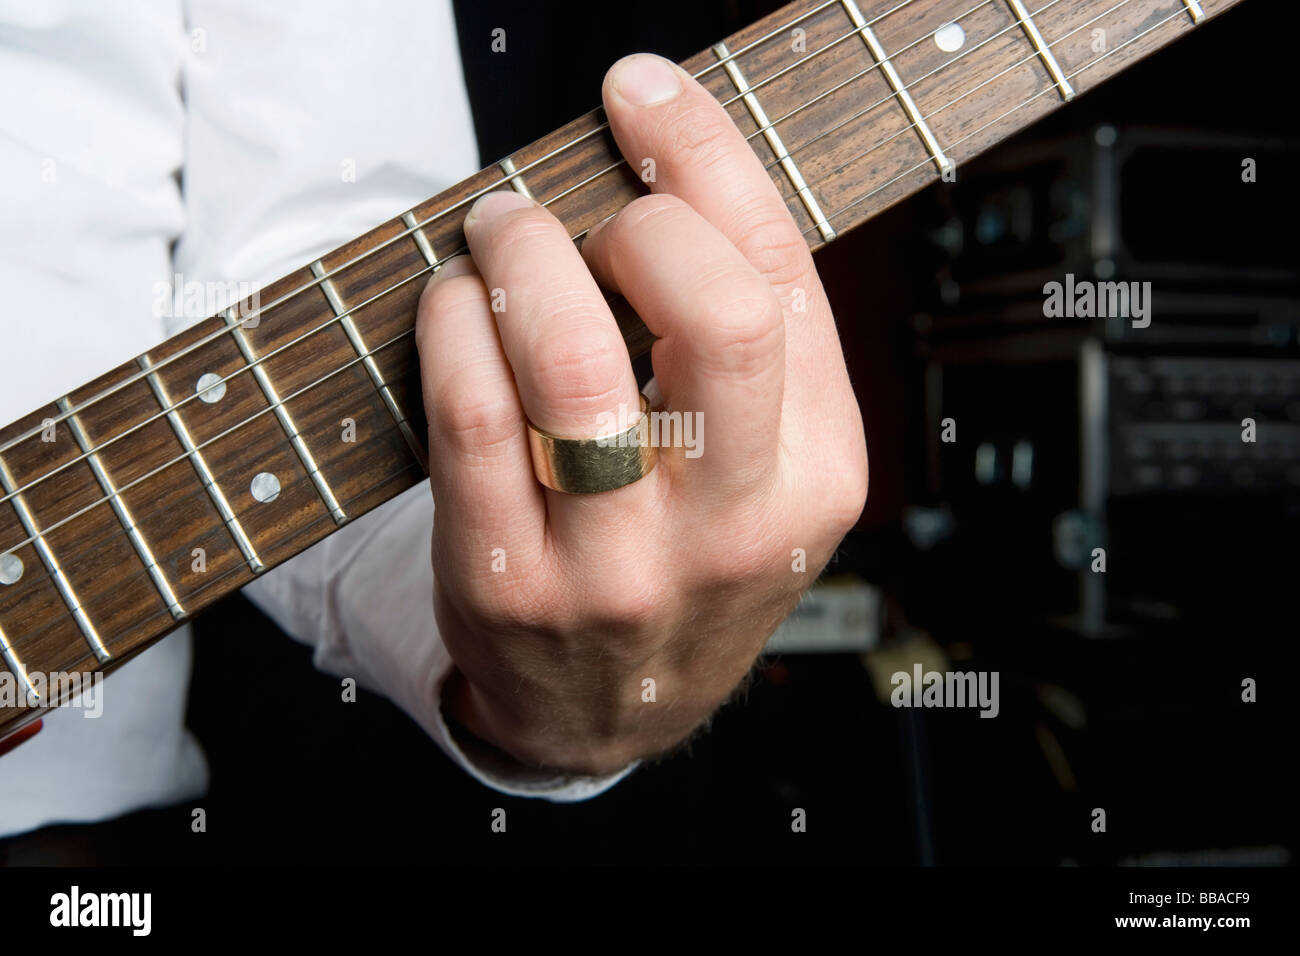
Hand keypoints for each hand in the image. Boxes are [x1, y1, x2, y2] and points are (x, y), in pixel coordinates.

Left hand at [414, 53, 866, 774]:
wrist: (605, 709)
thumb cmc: (684, 559)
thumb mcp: (765, 470)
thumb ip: (745, 343)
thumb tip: (661, 171)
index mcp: (820, 474)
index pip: (778, 279)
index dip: (706, 156)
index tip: (643, 90)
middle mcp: (735, 525)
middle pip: (712, 315)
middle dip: (632, 216)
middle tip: (577, 208)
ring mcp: (621, 566)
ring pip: (573, 363)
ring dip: (523, 256)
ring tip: (501, 234)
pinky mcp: (511, 584)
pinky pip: (475, 417)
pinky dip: (454, 325)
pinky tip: (456, 305)